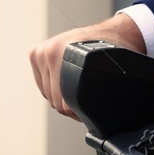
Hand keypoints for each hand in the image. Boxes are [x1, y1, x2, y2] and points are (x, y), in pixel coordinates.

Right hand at [29, 12, 146, 119]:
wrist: (117, 33)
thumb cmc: (118, 53)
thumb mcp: (112, 74)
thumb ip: (104, 92)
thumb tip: (109, 121)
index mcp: (61, 53)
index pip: (63, 102)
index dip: (80, 111)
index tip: (92, 107)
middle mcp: (48, 51)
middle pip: (55, 100)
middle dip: (72, 104)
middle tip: (90, 94)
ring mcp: (41, 52)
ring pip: (48, 94)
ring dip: (63, 95)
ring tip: (81, 83)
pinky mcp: (36, 54)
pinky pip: (42, 85)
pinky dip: (55, 87)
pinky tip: (69, 77)